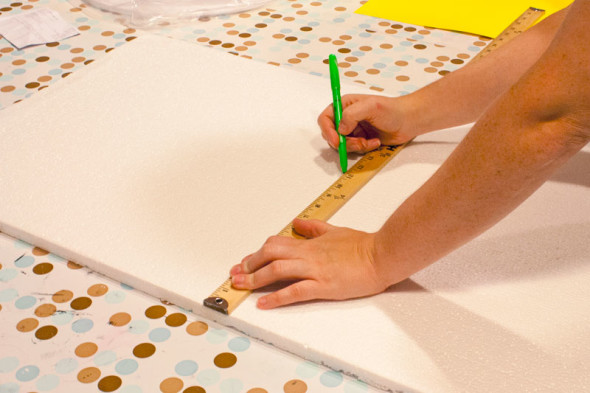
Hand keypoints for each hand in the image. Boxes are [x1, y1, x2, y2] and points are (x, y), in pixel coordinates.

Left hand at [229, 218, 390, 308]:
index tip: (244, 262)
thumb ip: (314, 228)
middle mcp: (308, 255)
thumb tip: (297, 223)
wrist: (382, 254)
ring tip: (241, 286)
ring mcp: (315, 270)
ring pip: (277, 270)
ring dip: (255, 279)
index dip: (257, 253)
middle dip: (249, 265)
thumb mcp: (334, 230)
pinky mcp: (324, 285)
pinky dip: (277, 297)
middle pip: (270, 255)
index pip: (276, 244)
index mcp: (310, 243)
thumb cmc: (362, 245)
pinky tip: (264, 303)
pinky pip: (295, 291)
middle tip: (235, 274)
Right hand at [318, 94, 417, 152]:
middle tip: (359, 142)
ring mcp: (353, 130)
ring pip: (342, 145)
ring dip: (355, 146)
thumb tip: (341, 129)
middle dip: (344, 142)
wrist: (408, 121)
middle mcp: (346, 118)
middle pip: (332, 135)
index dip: (327, 131)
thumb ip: (352, 115)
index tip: (336, 140)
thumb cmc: (392, 110)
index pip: (325, 119)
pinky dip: (364, 149)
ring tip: (370, 141)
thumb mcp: (371, 107)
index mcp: (345, 105)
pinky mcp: (360, 140)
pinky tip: (375, 142)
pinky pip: (354, 150)